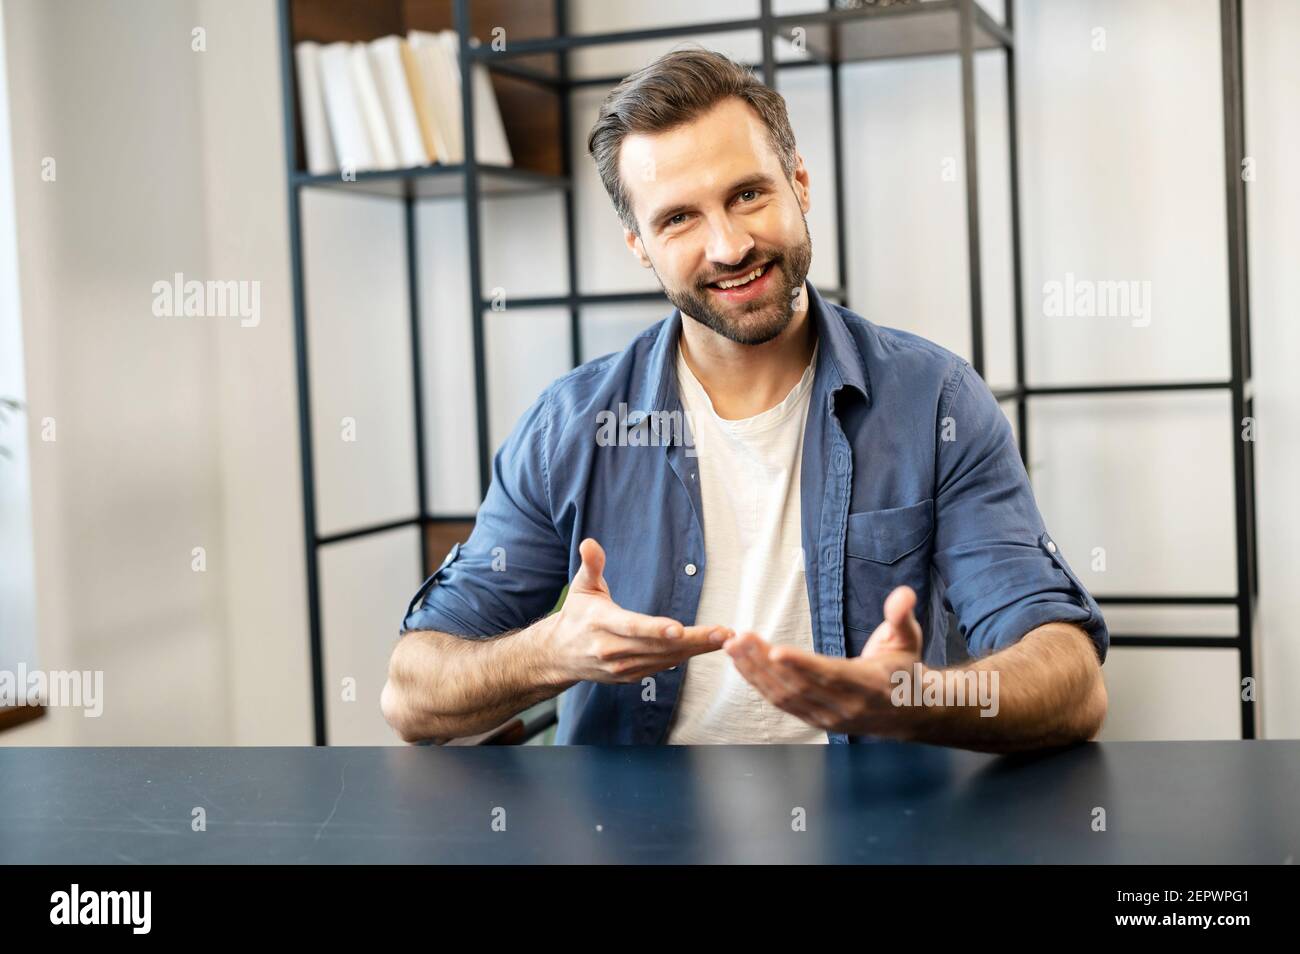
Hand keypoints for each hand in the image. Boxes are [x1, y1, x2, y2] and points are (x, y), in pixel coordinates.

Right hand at [542, 538, 730, 684]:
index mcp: (601, 624)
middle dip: (693, 640)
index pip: (631, 626)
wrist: (559, 656)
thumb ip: (591, 566)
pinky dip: (685, 658)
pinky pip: (662, 667)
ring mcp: (621, 668)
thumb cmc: (576, 616)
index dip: (655, 628)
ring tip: (724, 638)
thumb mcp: (580, 588)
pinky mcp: (630, 677)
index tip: (678, 628)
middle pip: (657, 646)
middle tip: (723, 633)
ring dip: (696, 650)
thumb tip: (590, 542)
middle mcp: (611, 650)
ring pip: (665, 659)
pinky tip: (706, 647)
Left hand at [723, 585, 924, 735]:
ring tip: (734, 647)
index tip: (776, 651)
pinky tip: (743, 664)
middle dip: (764, 662)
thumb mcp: (909, 639)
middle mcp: (845, 706)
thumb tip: (903, 594)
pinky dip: (759, 684)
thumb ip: (902, 616)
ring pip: (784, 697)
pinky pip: (781, 703)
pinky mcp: (815, 719)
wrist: (909, 712)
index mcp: (869, 686)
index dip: (802, 665)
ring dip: (755, 672)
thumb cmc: (904, 670)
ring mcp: (828, 717)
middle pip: (798, 686)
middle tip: (740, 638)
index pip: (831, 676)